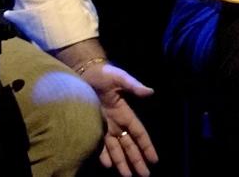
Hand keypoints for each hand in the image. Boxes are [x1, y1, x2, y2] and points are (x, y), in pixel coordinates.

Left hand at [79, 62, 158, 176]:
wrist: (83, 72)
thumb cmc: (103, 74)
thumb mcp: (119, 78)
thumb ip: (133, 86)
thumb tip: (150, 91)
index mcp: (125, 113)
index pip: (139, 133)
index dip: (147, 146)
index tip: (154, 159)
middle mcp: (116, 123)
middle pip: (129, 146)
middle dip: (137, 160)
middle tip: (144, 175)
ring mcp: (104, 126)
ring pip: (116, 149)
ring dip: (122, 163)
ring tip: (128, 176)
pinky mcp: (91, 126)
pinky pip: (99, 145)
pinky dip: (103, 155)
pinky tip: (108, 165)